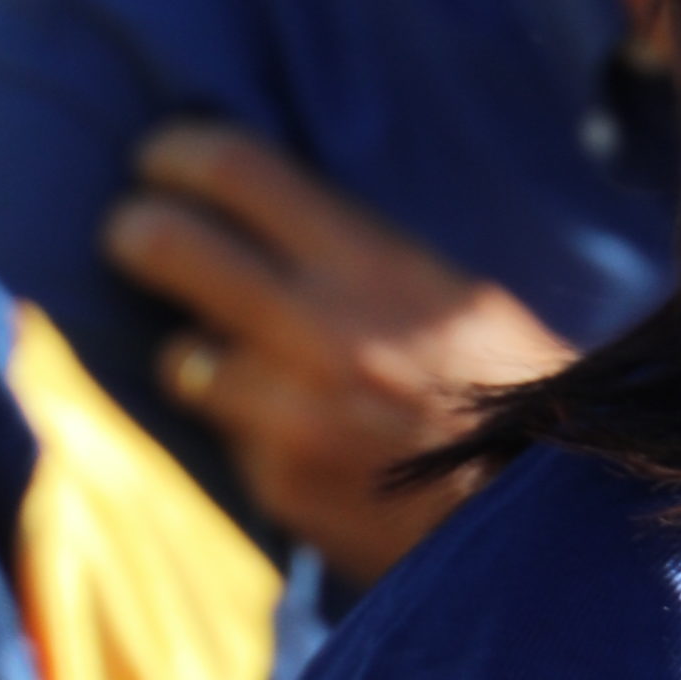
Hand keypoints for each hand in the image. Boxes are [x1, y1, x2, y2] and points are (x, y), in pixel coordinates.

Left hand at [101, 122, 574, 581]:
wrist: (546, 526)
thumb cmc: (514, 396)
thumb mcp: (456, 295)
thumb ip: (359, 256)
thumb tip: (264, 217)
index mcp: (373, 267)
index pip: (232, 170)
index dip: (177, 153)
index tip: (159, 160)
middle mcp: (318, 332)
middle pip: (161, 244)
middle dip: (134, 231)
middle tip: (137, 234)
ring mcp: (288, 415)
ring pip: (181, 357)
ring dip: (202, 356)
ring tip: (246, 364)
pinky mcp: (279, 484)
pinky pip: (231, 439)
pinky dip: (254, 434)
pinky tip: (309, 441)